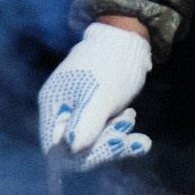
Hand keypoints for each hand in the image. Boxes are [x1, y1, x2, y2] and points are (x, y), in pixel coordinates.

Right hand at [37, 19, 152, 169]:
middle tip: (127, 132)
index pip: (56, 147)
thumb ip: (86, 123)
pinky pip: (103, 135)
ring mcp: (77, 112)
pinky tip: (141, 139)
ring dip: (116, 139)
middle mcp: (61, 111)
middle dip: (104, 145)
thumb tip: (70, 150)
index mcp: (53, 104)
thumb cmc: (111, 63)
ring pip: (92, 143)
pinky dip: (122, 138)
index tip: (112, 145)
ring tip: (132, 118)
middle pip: (75, 148)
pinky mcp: (93, 112)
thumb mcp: (101, 94)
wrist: (126, 39)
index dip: (81, 155)